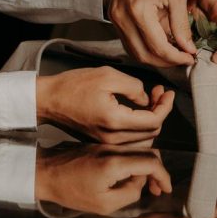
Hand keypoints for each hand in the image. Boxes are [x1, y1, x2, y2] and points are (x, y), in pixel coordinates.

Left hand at [35, 144, 171, 214]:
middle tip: (159, 190)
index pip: (152, 163)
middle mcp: (114, 148)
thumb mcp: (103, 204)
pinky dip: (136, 162)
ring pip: (139, 150)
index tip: (166, 189)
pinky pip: (127, 150)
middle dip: (159, 172)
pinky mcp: (102, 146)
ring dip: (148, 166)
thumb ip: (129, 193)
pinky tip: (133, 177)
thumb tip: (141, 184)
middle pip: (150, 153)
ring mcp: (108, 145)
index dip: (164, 177)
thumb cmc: (70, 191)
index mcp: (115, 162)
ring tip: (148, 185)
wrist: (44, 173)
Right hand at [36, 67, 173, 143]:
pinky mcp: (104, 142)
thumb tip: (146, 99)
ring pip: (143, 138)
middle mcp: (113, 137)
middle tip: (158, 92)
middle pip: (152, 133)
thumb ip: (134, 87)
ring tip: (149, 99)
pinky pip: (131, 139)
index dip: (166, 106)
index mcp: (115, 121)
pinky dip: (139, 126)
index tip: (168, 93)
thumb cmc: (72, 86)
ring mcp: (108, 142)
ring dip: (151, 119)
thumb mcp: (107, 75)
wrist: (48, 101)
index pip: (153, 121)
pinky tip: (136, 110)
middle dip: (160, 111)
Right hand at [107, 0, 216, 66]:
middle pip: (144, 56)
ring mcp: (116, 19)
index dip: (177, 57)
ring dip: (154, 57)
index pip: (159, 47)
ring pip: (135, 52)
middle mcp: (123, 18)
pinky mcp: (114, 17)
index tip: (190, 57)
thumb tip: (188, 46)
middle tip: (183, 59)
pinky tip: (159, 43)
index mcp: (139, 11)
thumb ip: (182, 24)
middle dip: (166, 62)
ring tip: (173, 53)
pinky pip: (129, 41)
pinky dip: (144, 47)